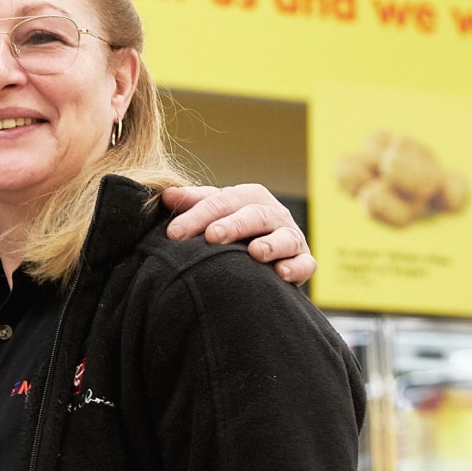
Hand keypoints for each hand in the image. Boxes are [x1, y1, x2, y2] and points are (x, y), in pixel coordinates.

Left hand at [161, 183, 314, 283]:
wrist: (267, 255)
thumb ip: (194, 204)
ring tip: (255, 252)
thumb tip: (166, 196)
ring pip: (284, 236)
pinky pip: (305, 263)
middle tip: (212, 236)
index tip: (174, 233)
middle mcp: (272, 213)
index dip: (197, 216)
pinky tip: (282, 274)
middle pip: (253, 215)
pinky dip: (296, 267)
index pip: (221, 202)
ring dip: (271, 244)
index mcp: (249, 197)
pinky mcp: (303, 260)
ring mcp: (290, 236)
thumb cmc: (235, 230)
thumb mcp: (215, 213)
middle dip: (233, 225)